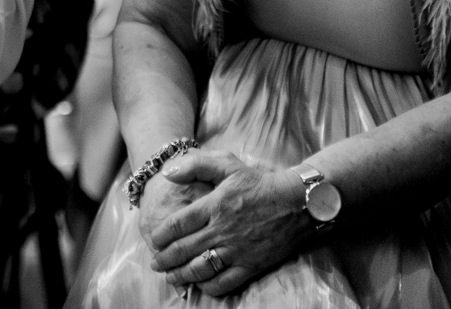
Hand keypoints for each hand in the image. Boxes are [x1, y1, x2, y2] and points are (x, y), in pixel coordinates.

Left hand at [145, 150, 309, 296]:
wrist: (296, 203)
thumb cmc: (258, 182)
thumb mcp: (226, 164)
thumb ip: (194, 165)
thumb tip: (167, 173)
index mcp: (213, 206)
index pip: (177, 225)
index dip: (161, 236)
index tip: (154, 240)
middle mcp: (222, 230)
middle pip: (183, 250)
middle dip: (164, 259)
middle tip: (155, 263)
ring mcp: (236, 250)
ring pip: (200, 269)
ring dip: (180, 275)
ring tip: (170, 276)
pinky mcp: (251, 265)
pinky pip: (224, 283)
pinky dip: (208, 286)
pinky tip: (200, 284)